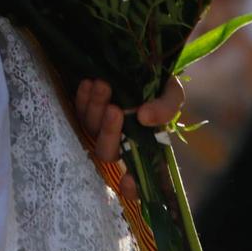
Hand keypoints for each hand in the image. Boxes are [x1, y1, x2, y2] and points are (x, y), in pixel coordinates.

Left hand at [75, 76, 186, 201]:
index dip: (131, 188)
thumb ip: (166, 109)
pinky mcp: (87, 110)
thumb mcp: (172, 95)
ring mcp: (101, 127)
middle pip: (107, 152)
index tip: (128, 182)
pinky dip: (82, 99)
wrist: (144, 62)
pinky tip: (88, 83)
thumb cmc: (161, 86)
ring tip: (102, 85)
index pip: (135, 181)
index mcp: (143, 148)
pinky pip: (79, 111)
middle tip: (115, 109)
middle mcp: (119, 142)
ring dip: (95, 109)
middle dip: (109, 132)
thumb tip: (145, 117)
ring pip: (91, 129)